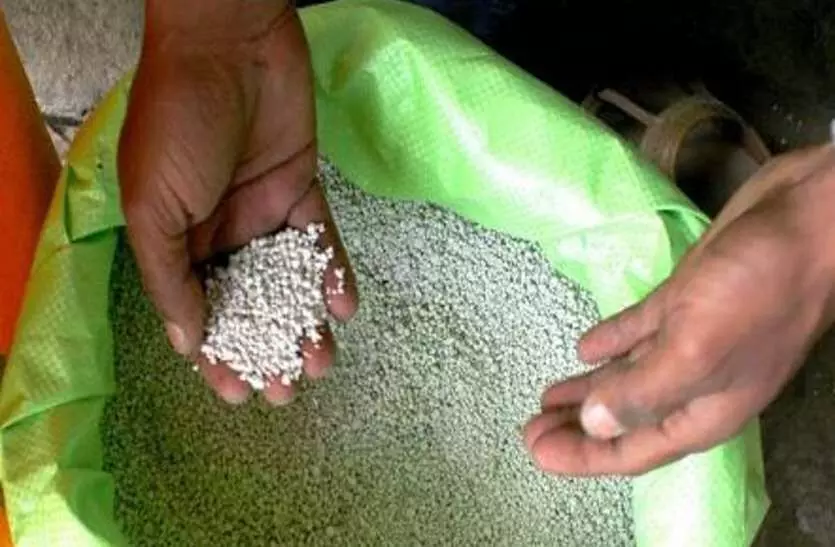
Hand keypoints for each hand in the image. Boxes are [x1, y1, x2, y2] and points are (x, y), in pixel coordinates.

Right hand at [119, 4, 356, 404]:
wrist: (227, 48)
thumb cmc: (178, 126)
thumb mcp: (154, 209)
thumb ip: (172, 277)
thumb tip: (188, 342)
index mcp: (177, 241)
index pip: (198, 311)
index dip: (217, 354)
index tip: (237, 393)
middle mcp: (221, 233)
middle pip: (248, 305)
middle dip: (266, 349)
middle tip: (287, 391)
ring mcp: (264, 213)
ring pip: (288, 283)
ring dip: (304, 324)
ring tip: (321, 363)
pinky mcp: (303, 191)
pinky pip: (320, 243)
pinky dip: (332, 276)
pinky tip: (343, 308)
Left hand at [524, 144, 834, 475]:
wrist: (806, 220)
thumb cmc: (757, 292)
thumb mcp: (697, 350)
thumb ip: (643, 391)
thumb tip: (594, 425)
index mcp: (702, 409)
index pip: (633, 449)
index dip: (584, 457)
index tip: (537, 451)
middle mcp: (694, 382)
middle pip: (625, 417)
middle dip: (578, 427)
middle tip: (530, 428)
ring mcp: (688, 338)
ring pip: (627, 376)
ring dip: (588, 388)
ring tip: (546, 398)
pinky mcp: (684, 300)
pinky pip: (638, 330)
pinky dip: (611, 341)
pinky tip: (583, 348)